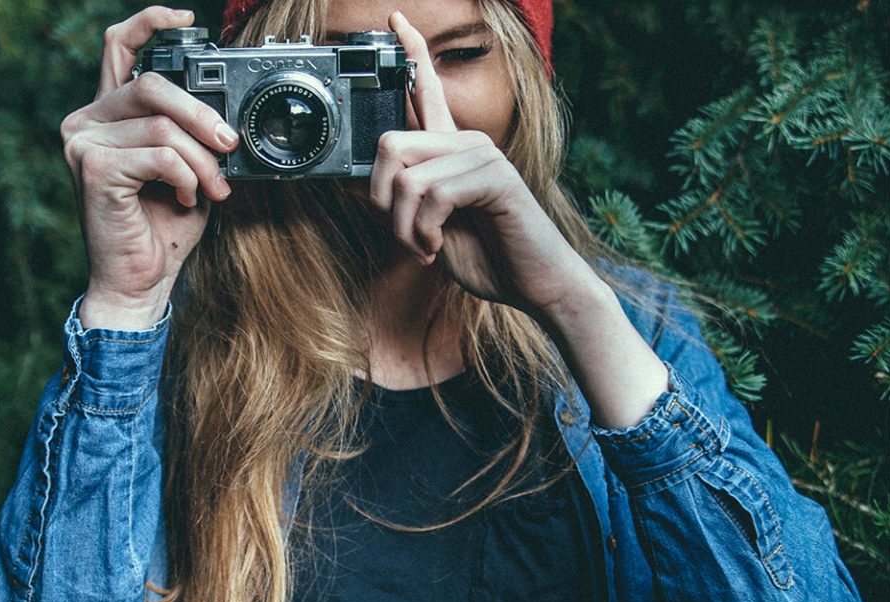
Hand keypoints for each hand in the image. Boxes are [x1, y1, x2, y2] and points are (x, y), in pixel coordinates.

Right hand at [60, 6, 238, 329]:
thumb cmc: (164, 226)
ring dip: (202, 160)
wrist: (142, 279)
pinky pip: (159, 154)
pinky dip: (186, 176)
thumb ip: (191, 135)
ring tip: (213, 188)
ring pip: (163, 125)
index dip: (150, 23)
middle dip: (203, 115)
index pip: (119, 48)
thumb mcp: (187, 169)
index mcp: (109, 114)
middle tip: (229, 146)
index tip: (187, 19)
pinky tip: (185, 197)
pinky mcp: (93, 167)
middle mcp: (87, 120)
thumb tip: (225, 118)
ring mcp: (84, 142)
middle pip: (152, 85)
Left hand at [371, 12, 668, 426]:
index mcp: (451, 151)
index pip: (427, 91)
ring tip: (426, 248)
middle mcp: (466, 142)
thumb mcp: (428, 230)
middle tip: (403, 235)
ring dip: (404, 228)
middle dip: (380, 201)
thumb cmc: (488, 257)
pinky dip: (425, 231)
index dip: (410, 53)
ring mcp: (482, 155)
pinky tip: (440, 247)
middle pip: (389, 143)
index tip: (393, 19)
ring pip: (407, 177)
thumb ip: (399, 203)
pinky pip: (434, 194)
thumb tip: (353, 183)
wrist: (536, 286)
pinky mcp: (495, 177)